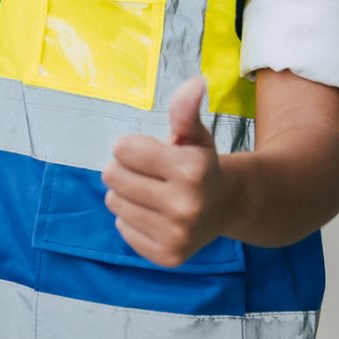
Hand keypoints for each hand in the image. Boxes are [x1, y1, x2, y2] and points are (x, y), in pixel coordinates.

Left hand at [100, 75, 233, 267]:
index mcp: (192, 170)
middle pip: (112, 176)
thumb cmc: (200, 164)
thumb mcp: (194, 134)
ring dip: (125, 194)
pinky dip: (132, 219)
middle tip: (147, 173)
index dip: (131, 146)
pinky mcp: (167, 256)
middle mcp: (186, 206)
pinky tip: (155, 215)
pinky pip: (122, 228)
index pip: (123, 149)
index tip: (149, 152)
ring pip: (114, 202)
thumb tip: (195, 81)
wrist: (226, 206)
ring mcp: (177, 235)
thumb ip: (186, 109)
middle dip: (124, 169)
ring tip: (151, 193)